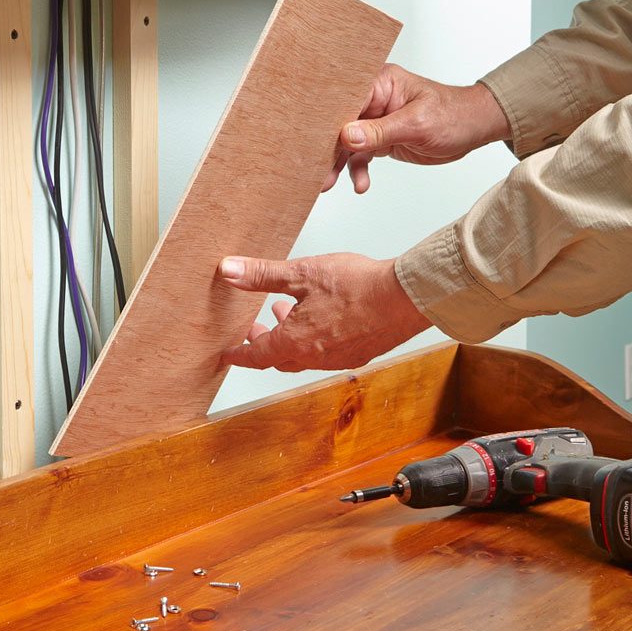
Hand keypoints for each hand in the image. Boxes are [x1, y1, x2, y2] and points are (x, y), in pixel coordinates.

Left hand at [217, 253, 430, 371]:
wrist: (404, 297)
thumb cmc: (357, 286)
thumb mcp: (301, 274)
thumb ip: (262, 274)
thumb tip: (230, 271)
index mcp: (297, 342)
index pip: (258, 355)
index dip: (239, 354)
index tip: (227, 355)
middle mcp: (317, 357)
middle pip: (280, 359)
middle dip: (263, 345)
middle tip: (254, 331)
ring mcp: (340, 358)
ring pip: (304, 356)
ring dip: (289, 338)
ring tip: (284, 312)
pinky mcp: (359, 354)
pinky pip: (326, 353)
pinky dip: (313, 339)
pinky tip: (320, 317)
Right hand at [323, 64, 510, 194]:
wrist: (473, 130)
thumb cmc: (453, 115)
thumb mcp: (417, 124)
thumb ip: (380, 131)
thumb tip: (347, 136)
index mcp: (379, 82)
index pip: (343, 97)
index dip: (325, 117)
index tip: (309, 137)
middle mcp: (372, 99)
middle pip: (339, 122)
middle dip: (327, 146)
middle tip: (316, 169)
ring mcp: (374, 119)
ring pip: (346, 142)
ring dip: (338, 163)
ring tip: (327, 183)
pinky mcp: (379, 137)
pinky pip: (360, 154)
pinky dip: (357, 170)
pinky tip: (360, 184)